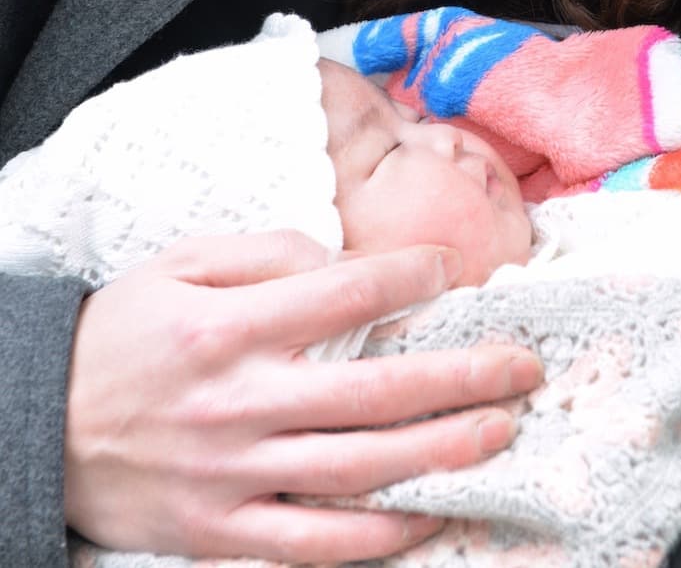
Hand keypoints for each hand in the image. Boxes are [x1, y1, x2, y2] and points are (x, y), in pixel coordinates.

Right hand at [64, 230, 541, 561]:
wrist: (41, 423)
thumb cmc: (124, 333)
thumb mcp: (180, 264)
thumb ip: (265, 251)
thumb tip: (343, 257)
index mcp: (230, 326)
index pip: (344, 294)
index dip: (410, 278)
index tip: (452, 271)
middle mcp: (239, 402)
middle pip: (373, 391)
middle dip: (460, 376)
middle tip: (523, 366)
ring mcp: (232, 475)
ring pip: (357, 471)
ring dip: (439, 453)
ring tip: (500, 432)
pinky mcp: (221, 532)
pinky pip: (313, 542)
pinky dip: (378, 537)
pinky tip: (431, 515)